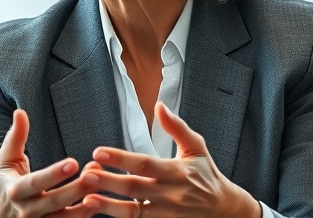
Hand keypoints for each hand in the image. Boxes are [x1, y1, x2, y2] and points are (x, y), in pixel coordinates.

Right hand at [0, 109, 100, 217]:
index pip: (36, 182)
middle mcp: (27, 210)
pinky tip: (98, 204)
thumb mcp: (6, 161)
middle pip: (53, 202)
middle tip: (94, 176)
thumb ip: (15, 138)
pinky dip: (83, 217)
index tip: (73, 162)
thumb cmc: (7, 183)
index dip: (54, 174)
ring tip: (99, 192)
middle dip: (74, 190)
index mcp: (16, 190)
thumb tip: (20, 112)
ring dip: (83, 207)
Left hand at [81, 102, 260, 217]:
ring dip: (109, 206)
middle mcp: (171, 194)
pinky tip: (100, 212)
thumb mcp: (196, 148)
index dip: (121, 158)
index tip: (98, 152)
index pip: (145, 164)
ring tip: (87, 199)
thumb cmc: (207, 176)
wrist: (226, 211)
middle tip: (86, 174)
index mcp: (176, 172)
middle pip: (134, 188)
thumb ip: (177, 127)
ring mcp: (167, 214)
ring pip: (133, 213)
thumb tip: (159, 106)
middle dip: (108, 182)